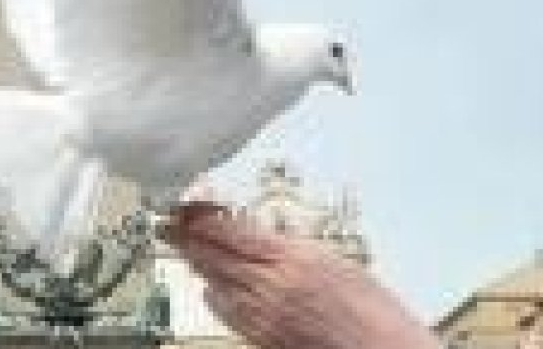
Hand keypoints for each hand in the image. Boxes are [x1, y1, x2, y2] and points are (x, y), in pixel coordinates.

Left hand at [164, 203, 440, 348]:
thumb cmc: (373, 311)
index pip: (230, 232)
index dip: (201, 218)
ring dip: (198, 264)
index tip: (187, 206)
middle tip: (170, 225)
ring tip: (185, 249)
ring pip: (214, 283)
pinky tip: (211, 289)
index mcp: (291, 259)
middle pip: (213, 257)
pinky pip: (226, 312)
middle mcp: (270, 287)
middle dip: (188, 238)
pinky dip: (214, 295)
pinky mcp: (261, 338)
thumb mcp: (337, 260)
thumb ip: (296, 249)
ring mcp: (262, 316)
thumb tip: (268, 241)